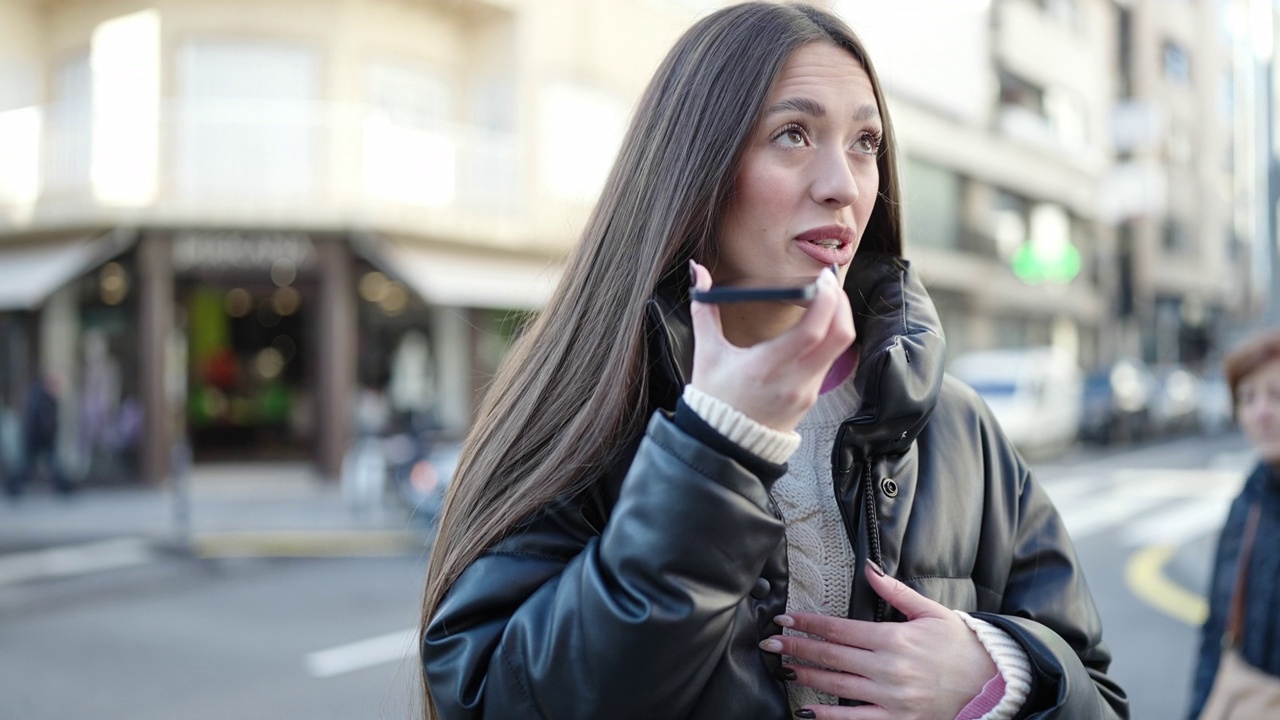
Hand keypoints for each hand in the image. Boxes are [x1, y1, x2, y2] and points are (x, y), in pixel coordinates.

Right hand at [688, 261, 854, 432]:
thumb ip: (704, 310)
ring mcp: (807, 391)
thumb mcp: (707, 354)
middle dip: (840, 303)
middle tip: (828, 283)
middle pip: (840, 336)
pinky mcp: (811, 397)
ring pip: (839, 349)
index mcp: (767, 367)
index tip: (822, 278)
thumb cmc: (715, 400)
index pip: (813, 331)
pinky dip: (828, 339)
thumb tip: (698, 272)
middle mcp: (794, 381)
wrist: (724, 444)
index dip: (825, 300)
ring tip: (824, 299)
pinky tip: (816, 326)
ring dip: (837, 319)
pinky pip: (829, 361)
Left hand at [759, 564, 996, 718]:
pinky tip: (807, 711)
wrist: (991, 684)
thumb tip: (868, 568)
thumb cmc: (959, 645)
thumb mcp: (930, 612)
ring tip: (782, 668)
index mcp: (894, 638)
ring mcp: (891, 697)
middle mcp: (888, 668)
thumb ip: (896, 591)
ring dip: (806, 677)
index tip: (785, 619)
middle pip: (831, 656)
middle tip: (770, 643)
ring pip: (837, 686)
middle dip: (796, 648)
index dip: (809, 623)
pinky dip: (829, 717)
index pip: (840, 629)